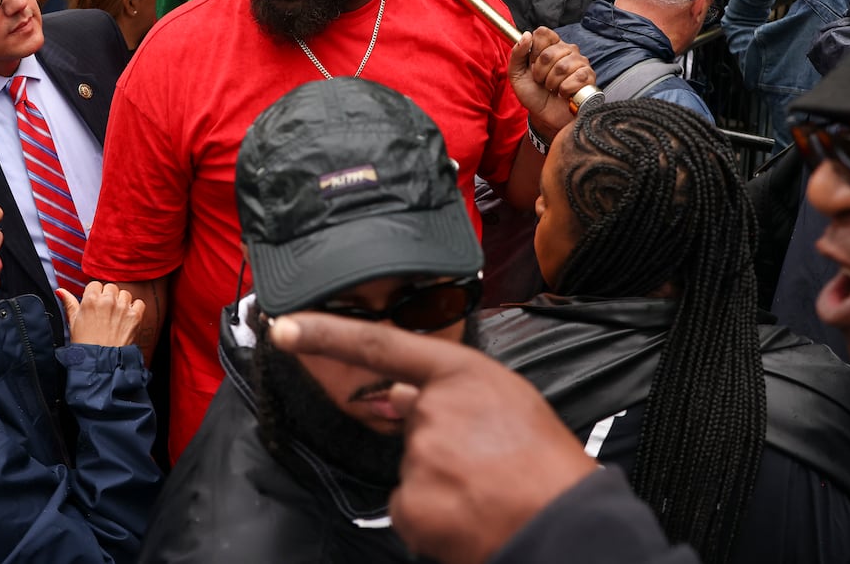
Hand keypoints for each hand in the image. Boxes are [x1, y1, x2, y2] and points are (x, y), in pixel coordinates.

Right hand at [58, 282, 144, 347]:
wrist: (100, 362)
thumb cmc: (85, 345)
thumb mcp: (73, 322)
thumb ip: (69, 303)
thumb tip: (61, 291)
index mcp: (90, 300)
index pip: (95, 285)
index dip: (95, 295)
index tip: (95, 304)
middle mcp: (108, 301)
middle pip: (111, 288)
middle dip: (108, 297)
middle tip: (105, 312)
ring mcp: (123, 308)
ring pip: (125, 294)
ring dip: (121, 302)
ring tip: (115, 316)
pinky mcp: (135, 316)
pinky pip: (139, 303)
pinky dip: (135, 308)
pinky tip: (127, 318)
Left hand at [271, 312, 595, 563]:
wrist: (565, 523)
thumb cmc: (547, 463)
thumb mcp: (509, 401)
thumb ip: (453, 391)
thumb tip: (403, 394)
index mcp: (462, 374)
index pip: (381, 344)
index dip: (327, 334)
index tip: (284, 327)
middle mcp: (433, 408)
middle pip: (411, 424)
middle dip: (439, 445)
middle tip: (488, 464)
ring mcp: (419, 455)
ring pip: (412, 469)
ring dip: (440, 483)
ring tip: (487, 491)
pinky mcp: (410, 501)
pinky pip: (408, 507)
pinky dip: (432, 516)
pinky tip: (469, 515)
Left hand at [508, 27, 594, 140]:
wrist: (544, 116)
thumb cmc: (533, 94)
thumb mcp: (516, 75)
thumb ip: (516, 54)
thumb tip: (526, 35)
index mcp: (550, 45)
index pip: (543, 33)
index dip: (534, 51)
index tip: (532, 64)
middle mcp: (567, 50)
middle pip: (550, 52)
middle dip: (540, 72)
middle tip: (542, 81)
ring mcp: (580, 62)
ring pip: (563, 67)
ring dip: (552, 83)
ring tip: (553, 88)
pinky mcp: (589, 76)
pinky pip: (576, 78)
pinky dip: (565, 90)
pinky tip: (564, 93)